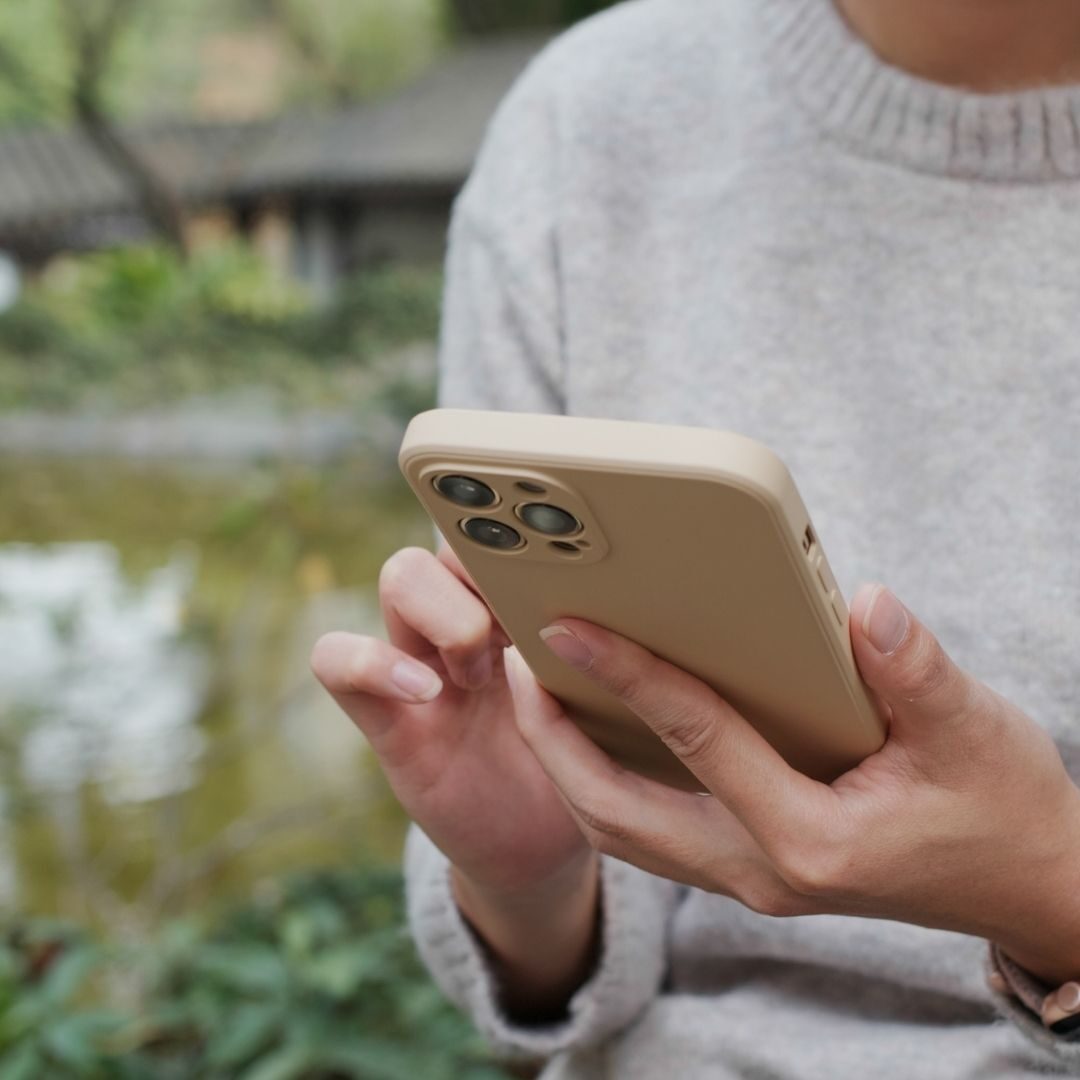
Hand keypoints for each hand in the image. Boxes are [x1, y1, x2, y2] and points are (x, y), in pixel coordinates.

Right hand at [310, 546, 591, 900]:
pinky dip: (371, 662)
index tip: (558, 563)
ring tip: (483, 673)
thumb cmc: (585, 760)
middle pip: (455, 532)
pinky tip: (428, 692)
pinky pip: (338, 663)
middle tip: (523, 631)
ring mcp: (420, 666)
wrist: (543, 844)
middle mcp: (464, 624)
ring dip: (448, 614)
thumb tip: (624, 586)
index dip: (517, 527)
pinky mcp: (389, 723)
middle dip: (485, 570)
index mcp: (518, 608)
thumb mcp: (605, 693)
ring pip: (400, 576)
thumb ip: (601, 644)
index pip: (501, 528)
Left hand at [504, 584, 1079, 983]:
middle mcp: (763, 871)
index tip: (566, 625)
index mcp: (810, 839)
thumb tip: (865, 606)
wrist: (1027, 887)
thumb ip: (916, 669)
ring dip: (570, 766)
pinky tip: (602, 733)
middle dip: (553, 740)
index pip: (695, 741)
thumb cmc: (1002, 809)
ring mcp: (750, 878)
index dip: (627, 675)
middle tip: (516, 665)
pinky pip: (652, 832)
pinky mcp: (752, 866)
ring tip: (539, 694)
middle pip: (619, 813)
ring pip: (625, 832)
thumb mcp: (977, 731)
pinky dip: (609, 782)